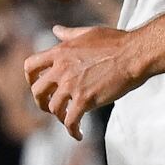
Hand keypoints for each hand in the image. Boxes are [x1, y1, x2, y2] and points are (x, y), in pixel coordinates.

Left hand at [24, 23, 143, 133]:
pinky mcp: (85, 99)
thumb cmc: (116, 42)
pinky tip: (79, 134)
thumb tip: (56, 30)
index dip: (30, 79)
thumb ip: (69, 34)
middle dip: (41, 102)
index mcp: (60, 52)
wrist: (134, 54)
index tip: (37, 85)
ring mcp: (72, 85)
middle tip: (51, 106)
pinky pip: (70, 121)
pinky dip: (73, 131)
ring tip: (68, 120)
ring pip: (53, 108)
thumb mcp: (88, 33)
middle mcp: (61, 69)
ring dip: (59, 116)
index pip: (30, 66)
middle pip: (37, 91)